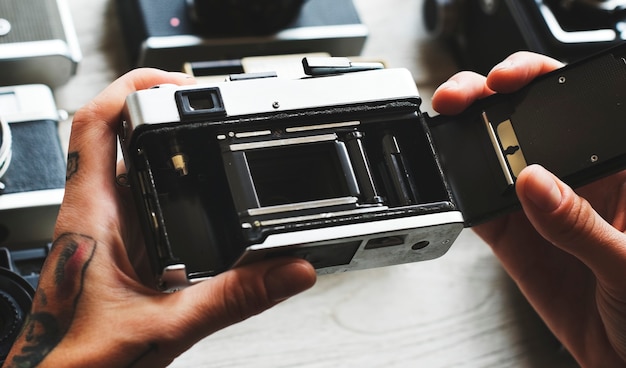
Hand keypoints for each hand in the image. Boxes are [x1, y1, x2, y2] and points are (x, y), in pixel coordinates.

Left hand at [4, 69, 315, 367]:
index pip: (97, 122)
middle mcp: (95, 212)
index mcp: (92, 215)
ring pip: (133, 165)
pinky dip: (173, 184)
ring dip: (168, 146)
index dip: (134, 86)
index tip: (178, 82)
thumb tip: (288, 269)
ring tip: (209, 136)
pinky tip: (201, 197)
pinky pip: (144, 197)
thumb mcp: (167, 326)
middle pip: (119, 133)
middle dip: (163, 109)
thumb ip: (233, 299)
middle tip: (207, 105)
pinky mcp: (118, 245)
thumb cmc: (77, 357)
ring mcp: (106, 227)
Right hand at [432, 52, 625, 366]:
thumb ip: (581, 224)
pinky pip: (479, 206)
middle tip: (467, 97)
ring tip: (450, 128)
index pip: (579, 105)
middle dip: (491, 96)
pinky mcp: (512, 236)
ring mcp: (538, 207)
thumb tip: (535, 182)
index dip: (541, 78)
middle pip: (526, 119)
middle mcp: (573, 178)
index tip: (511, 79)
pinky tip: (451, 179)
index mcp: (616, 167)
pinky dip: (459, 191)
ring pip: (495, 157)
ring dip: (467, 136)